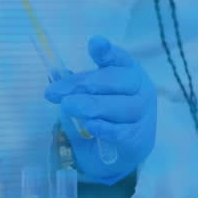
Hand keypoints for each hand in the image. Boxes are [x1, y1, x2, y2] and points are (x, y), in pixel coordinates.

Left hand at [45, 35, 156, 184]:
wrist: (119, 154)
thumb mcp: (89, 97)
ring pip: (121, 106)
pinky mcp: (139, 138)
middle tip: (54, 92)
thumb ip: (76, 86)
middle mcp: (140, 89)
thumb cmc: (104, 117)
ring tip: (67, 106)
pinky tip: (91, 126)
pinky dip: (106, 128)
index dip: (106, 51)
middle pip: (116, 80)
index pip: (118, 57)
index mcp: (127, 71)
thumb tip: (55, 74)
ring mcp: (143, 114)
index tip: (95, 43)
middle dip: (83, 84)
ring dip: (92, 105)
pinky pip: (123, 131)